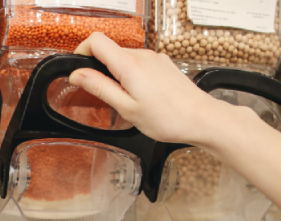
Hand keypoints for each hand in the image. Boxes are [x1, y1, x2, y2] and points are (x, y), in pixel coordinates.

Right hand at [69, 32, 245, 147]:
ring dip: (118, 75)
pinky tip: (142, 97)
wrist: (202, 119)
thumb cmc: (168, 118)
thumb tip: (77, 75)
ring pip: (125, 59)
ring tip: (127, 101)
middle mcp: (143, 56)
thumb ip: (100, 88)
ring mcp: (155, 58)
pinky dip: (133, 77)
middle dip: (101, 70)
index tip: (78, 68)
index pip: (96, 41)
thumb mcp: (126, 108)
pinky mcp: (164, 64)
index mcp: (129, 65)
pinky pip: (140, 65)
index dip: (82, 51)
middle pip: (110, 51)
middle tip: (105, 96)